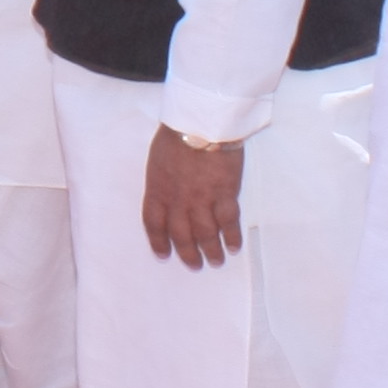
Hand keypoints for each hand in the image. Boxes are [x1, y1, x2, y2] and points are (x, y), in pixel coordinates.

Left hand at [140, 127, 245, 267]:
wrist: (201, 123)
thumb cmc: (177, 134)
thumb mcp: (158, 158)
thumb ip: (162, 180)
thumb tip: (168, 192)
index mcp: (157, 190)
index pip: (154, 224)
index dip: (158, 242)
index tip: (163, 254)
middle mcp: (177, 201)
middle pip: (181, 235)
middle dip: (187, 253)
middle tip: (194, 264)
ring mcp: (201, 199)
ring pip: (205, 234)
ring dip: (210, 251)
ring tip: (215, 260)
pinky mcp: (225, 194)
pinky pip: (228, 222)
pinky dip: (231, 237)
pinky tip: (234, 246)